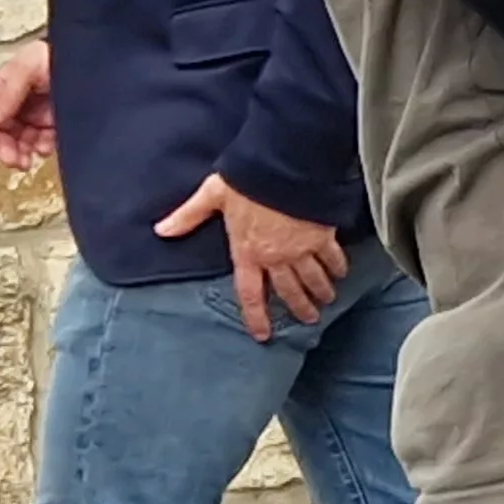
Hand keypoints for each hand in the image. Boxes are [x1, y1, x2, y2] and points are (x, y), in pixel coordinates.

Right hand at [0, 40, 54, 169]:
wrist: (94, 54)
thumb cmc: (56, 53)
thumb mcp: (27, 66)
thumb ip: (9, 92)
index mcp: (5, 89)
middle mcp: (19, 104)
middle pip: (3, 133)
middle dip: (5, 149)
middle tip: (12, 160)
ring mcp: (38, 113)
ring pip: (22, 141)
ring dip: (21, 153)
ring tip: (26, 161)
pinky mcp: (58, 121)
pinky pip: (44, 141)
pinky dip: (41, 148)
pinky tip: (45, 148)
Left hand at [155, 173, 349, 341]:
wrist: (286, 169)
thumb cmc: (248, 182)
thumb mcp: (213, 196)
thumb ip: (188, 215)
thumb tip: (160, 230)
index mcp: (247, 253)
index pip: (250, 294)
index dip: (256, 316)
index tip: (263, 334)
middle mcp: (276, 258)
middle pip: (288, 291)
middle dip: (299, 307)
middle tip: (309, 319)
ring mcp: (301, 249)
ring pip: (312, 278)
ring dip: (320, 291)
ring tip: (327, 301)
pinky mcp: (322, 236)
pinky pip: (332, 257)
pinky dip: (338, 266)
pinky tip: (343, 273)